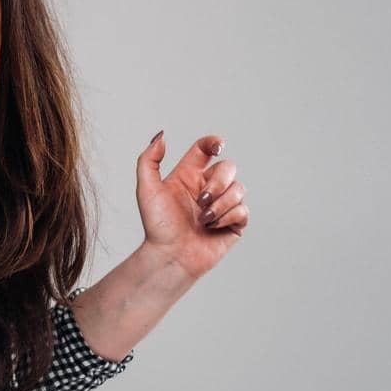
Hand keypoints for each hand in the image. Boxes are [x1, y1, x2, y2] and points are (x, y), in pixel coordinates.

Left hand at [135, 130, 248, 281]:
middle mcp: (207, 187)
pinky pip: (244, 210)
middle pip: (228, 167)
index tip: (217, 146)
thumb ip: (149, 160)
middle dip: (217, 182)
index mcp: (188, 175)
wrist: (169, 255)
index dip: (214, 142)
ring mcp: (222, 205)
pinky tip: (212, 227)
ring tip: (204, 219)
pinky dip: (228, 217)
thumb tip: (161, 135)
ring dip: (221, 203)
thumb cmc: (157, 225)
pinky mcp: (234, 223)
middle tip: (201, 200)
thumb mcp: (146, 189)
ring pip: (239, 188)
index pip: (205, 149)